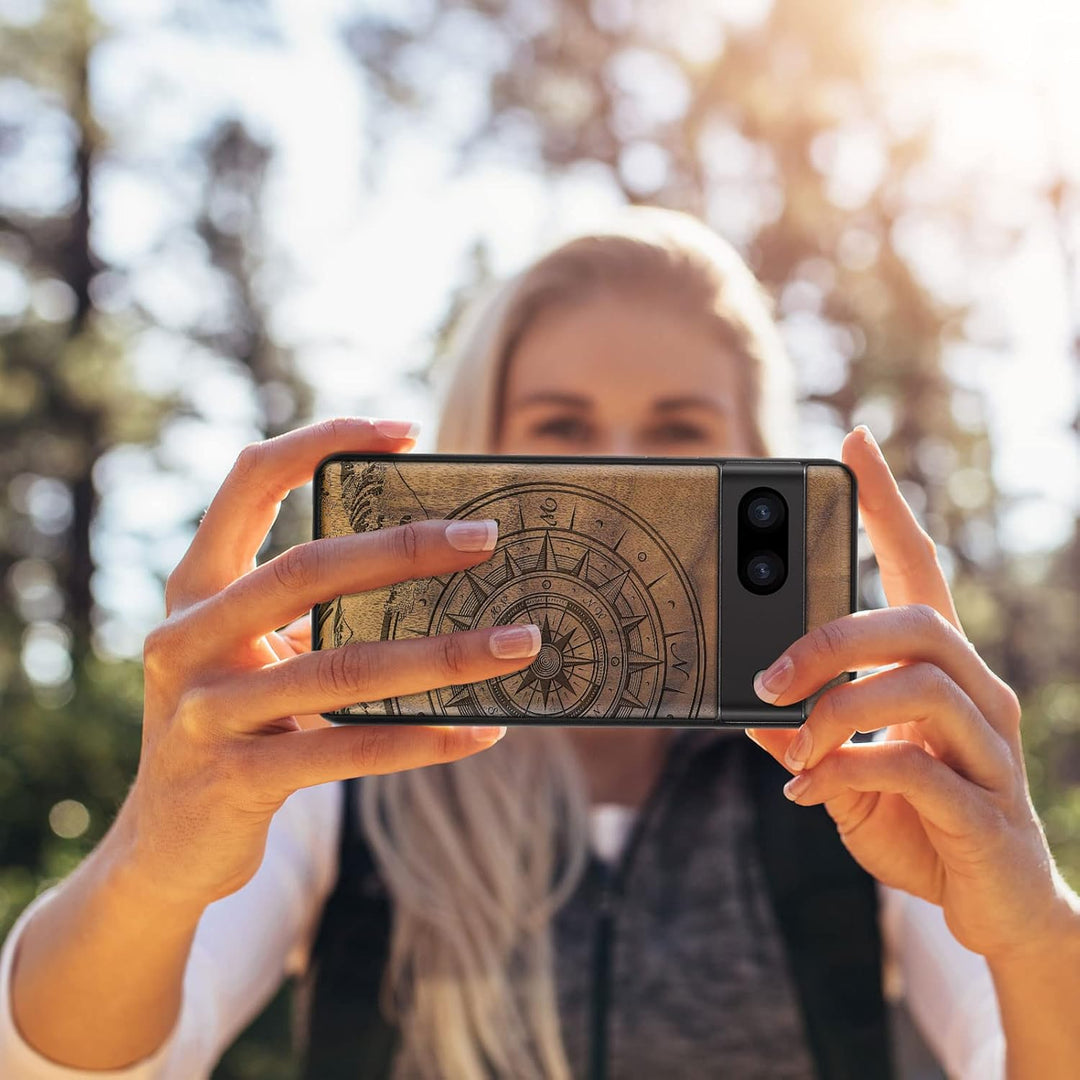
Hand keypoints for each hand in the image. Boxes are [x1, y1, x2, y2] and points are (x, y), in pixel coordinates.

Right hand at [118, 418, 541, 908]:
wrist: (164, 844)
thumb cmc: (233, 723)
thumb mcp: (251, 653)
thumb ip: (310, 610)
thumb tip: (435, 565)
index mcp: (196, 588)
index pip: (250, 482)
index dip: (323, 441)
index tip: (407, 432)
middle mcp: (188, 638)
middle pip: (306, 570)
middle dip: (404, 549)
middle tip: (486, 538)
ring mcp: (205, 712)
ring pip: (341, 668)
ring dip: (444, 654)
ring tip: (519, 643)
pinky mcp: (235, 780)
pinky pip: (348, 751)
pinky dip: (424, 739)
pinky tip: (483, 731)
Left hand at [745, 425, 1074, 961]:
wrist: (993, 908)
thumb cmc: (917, 821)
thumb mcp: (843, 770)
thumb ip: (802, 734)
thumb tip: (744, 705)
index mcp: (939, 670)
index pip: (918, 567)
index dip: (887, 504)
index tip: (853, 443)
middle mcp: (977, 693)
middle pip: (916, 621)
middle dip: (830, 640)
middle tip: (766, 677)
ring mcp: (990, 749)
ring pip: (920, 685)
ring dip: (835, 711)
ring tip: (791, 745)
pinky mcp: (987, 809)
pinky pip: (916, 767)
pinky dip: (849, 770)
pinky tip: (811, 790)